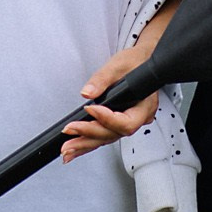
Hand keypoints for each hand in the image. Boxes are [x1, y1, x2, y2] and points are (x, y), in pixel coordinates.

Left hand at [62, 43, 159, 160]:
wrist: (140, 62)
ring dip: (85, 144)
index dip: (106, 118)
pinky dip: (88, 142)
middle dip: (89, 136)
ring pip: (107, 138)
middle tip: (69, 135)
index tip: (89, 109)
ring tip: (67, 149)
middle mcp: (138, 118)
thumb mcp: (118, 65)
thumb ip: (102, 79)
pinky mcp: (118, 123)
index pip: (126, 122)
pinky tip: (75, 149)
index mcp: (144, 105)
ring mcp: (129, 122)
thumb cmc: (135, 62)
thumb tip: (88, 92)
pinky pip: (104, 135)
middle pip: (113, 134)